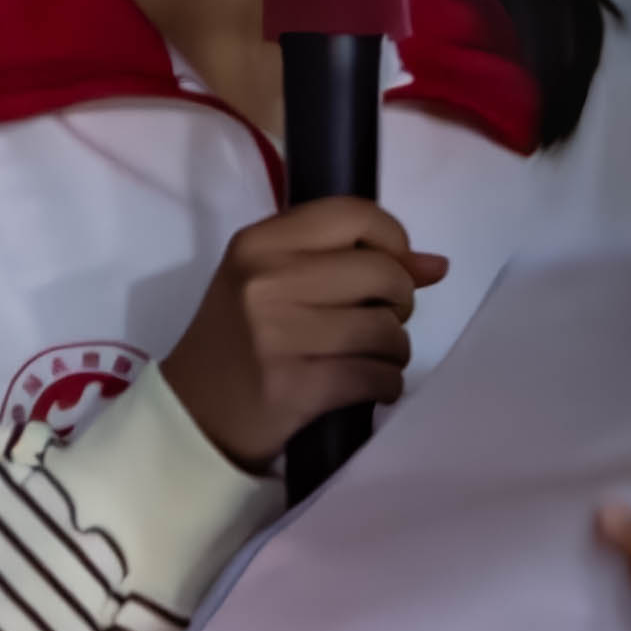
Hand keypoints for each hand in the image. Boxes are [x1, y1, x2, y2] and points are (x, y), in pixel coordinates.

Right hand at [164, 200, 441, 474]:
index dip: (393, 240)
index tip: (389, 269)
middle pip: (383, 273)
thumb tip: (436, 265)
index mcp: (259, 243)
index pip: (355, 214)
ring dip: (394, 350)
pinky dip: (387, 384)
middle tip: (378, 320)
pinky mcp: (296, 387)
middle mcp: (266, 281)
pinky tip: (368, 385)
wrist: (195, 416)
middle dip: (398, 302)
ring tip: (370, 357)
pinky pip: (378, 376)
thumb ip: (349, 261)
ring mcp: (278, 336)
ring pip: (387, 330)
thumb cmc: (240, 340)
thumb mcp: (273, 283)